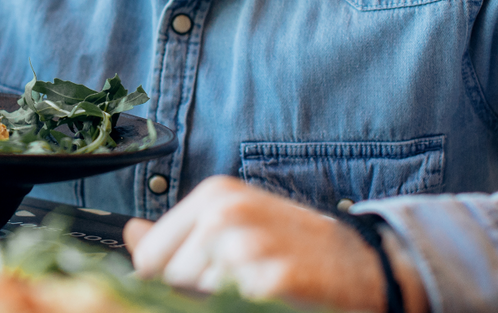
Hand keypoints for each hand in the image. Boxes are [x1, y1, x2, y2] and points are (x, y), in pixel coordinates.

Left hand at [123, 176, 427, 311]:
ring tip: (255, 291)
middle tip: (241, 286)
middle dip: (196, 295)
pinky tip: (269, 299)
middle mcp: (225, 214)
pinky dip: (245, 306)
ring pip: (192, 298)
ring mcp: (246, 247)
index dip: (167, 282)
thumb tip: (131, 233)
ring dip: (221, 302)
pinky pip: (227, 307)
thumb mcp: (237, 226)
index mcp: (215, 196)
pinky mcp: (268, 281)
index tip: (197, 285)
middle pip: (169, 281)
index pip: (151, 258)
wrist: (366, 267)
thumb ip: (179, 234)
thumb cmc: (297, 249)